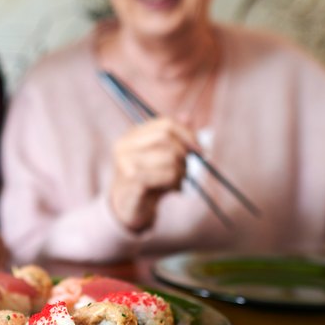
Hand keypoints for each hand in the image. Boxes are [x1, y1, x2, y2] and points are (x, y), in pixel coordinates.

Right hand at [109, 117, 194, 231]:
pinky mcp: (132, 181)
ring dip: (181, 172)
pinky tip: (171, 189)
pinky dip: (175, 183)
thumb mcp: (160, 155)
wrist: (130, 208)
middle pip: (166, 137)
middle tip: (186, 168)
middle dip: (183, 153)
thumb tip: (187, 115)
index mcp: (131, 135)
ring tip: (177, 182)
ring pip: (169, 158)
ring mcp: (125, 163)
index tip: (199, 149)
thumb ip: (173, 136)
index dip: (187, 134)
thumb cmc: (148, 179)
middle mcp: (124, 146)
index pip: (165, 124)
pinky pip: (166, 175)